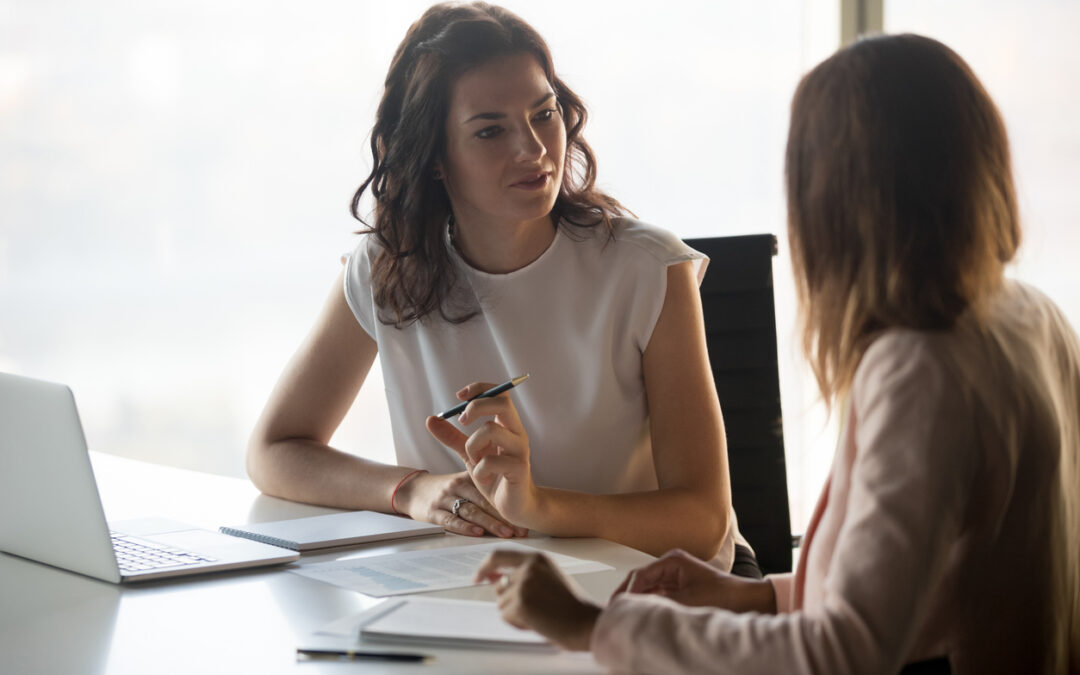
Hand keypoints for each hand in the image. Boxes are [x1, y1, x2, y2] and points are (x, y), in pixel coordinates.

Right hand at [394, 470, 526, 537]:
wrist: (411, 489)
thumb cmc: (445, 488)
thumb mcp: (464, 479)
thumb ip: (485, 486)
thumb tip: (515, 501)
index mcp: (469, 477)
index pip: (492, 491)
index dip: (509, 505)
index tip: (524, 519)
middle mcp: (458, 486)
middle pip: (484, 502)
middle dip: (504, 516)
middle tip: (520, 529)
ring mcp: (445, 499)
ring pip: (471, 511)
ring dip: (490, 524)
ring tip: (506, 533)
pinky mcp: (432, 512)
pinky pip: (450, 520)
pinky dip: (464, 527)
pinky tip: (478, 533)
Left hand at [426, 381, 539, 526]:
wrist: (515, 506)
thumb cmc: (495, 477)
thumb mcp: (470, 454)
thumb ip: (452, 437)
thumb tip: (431, 419)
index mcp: (507, 425)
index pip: (500, 393)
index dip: (480, 389)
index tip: (459, 396)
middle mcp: (517, 433)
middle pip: (502, 403)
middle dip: (477, 407)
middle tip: (462, 421)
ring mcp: (520, 450)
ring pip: (491, 430)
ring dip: (473, 446)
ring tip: (474, 462)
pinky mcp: (519, 469)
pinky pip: (491, 461)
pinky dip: (479, 471)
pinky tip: (483, 480)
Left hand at [474, 549, 600, 650]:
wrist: (584, 621)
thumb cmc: (570, 604)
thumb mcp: (547, 579)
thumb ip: (521, 575)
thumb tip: (492, 579)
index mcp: (537, 558)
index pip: (499, 555)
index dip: (485, 567)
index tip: (477, 576)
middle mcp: (528, 567)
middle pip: (500, 585)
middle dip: (508, 600)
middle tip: (530, 609)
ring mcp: (523, 584)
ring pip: (501, 603)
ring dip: (515, 613)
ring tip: (539, 614)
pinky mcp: (519, 602)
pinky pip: (506, 616)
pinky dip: (517, 623)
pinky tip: (537, 621)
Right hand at [612, 549, 776, 612]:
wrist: (747, 601)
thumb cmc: (724, 595)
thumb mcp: (687, 600)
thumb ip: (659, 602)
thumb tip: (637, 607)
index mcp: (672, 560)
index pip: (640, 575)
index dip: (627, 592)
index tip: (618, 606)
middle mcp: (672, 565)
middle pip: (641, 579)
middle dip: (629, 594)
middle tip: (615, 610)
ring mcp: (676, 576)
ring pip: (648, 588)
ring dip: (639, 599)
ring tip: (627, 613)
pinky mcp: (681, 588)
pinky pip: (658, 594)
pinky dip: (650, 603)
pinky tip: (644, 613)